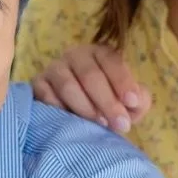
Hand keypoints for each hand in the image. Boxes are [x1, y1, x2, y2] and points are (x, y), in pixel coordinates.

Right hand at [31, 44, 151, 133]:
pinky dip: (61, 110)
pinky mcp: (38, 83)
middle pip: (90, 75)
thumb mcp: (129, 102)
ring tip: (99, 124)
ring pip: (67, 85)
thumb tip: (134, 103)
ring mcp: (55, 68)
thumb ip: (139, 100)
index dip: (123, 81)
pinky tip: (72, 122)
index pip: (112, 61)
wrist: (77, 113)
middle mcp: (76, 55)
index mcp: (101, 53)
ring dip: (86, 108)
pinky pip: (46, 96)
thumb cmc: (108, 104)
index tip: (132, 102)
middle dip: (107, 101)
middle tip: (120, 124)